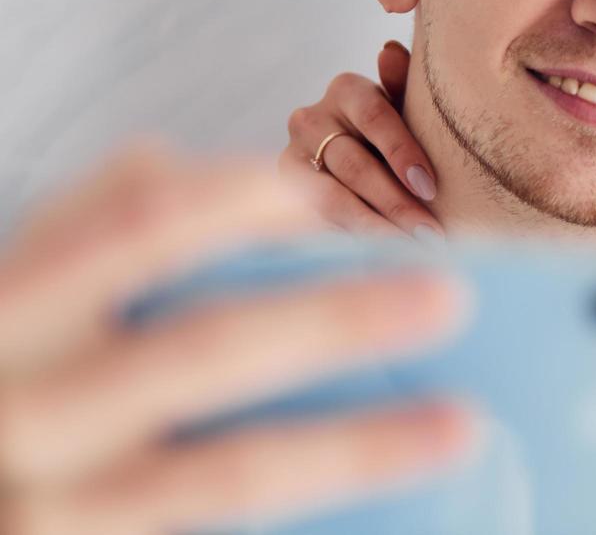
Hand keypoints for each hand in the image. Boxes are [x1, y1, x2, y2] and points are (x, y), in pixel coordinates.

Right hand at [0, 145, 473, 533]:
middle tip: (448, 296)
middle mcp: (37, 408)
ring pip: (233, 470)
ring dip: (358, 445)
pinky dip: (322, 516)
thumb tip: (239, 182)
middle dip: (335, 320)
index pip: (136, 229)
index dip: (229, 201)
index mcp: (21, 308)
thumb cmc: (10, 362)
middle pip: (208, 348)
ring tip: (461, 423)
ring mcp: (65, 502)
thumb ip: (102, 217)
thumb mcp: (25, 282)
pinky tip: (399, 509)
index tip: (314, 195)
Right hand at [282, 41, 444, 239]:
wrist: (364, 160)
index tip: (430, 187)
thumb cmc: (398, 133)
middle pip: (353, 163)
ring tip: (406, 252)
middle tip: (428, 233)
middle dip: (394, 201)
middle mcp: (311, 119)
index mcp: (347, 89)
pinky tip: (372, 260)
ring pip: (328, 197)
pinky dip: (344, 241)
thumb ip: (402, 84)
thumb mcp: (407, 108)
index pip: (375, 115)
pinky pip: (310, 221)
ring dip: (371, 227)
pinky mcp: (279, 196)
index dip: (402, 151)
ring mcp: (290, 158)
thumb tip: (389, 52)